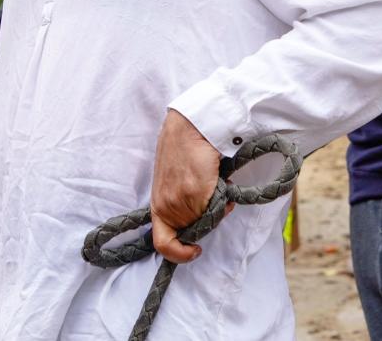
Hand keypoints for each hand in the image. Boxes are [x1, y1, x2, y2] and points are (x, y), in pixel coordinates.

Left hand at [150, 110, 231, 263]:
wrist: (189, 127)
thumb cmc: (183, 152)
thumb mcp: (173, 184)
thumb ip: (181, 205)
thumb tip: (202, 219)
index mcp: (158, 205)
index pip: (161, 244)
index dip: (178, 254)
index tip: (195, 249)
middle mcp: (165, 206)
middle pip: (193, 232)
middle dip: (208, 221)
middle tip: (214, 200)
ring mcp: (178, 200)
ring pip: (206, 221)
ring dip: (218, 207)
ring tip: (216, 185)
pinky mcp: (193, 192)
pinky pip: (215, 208)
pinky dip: (223, 198)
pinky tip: (220, 181)